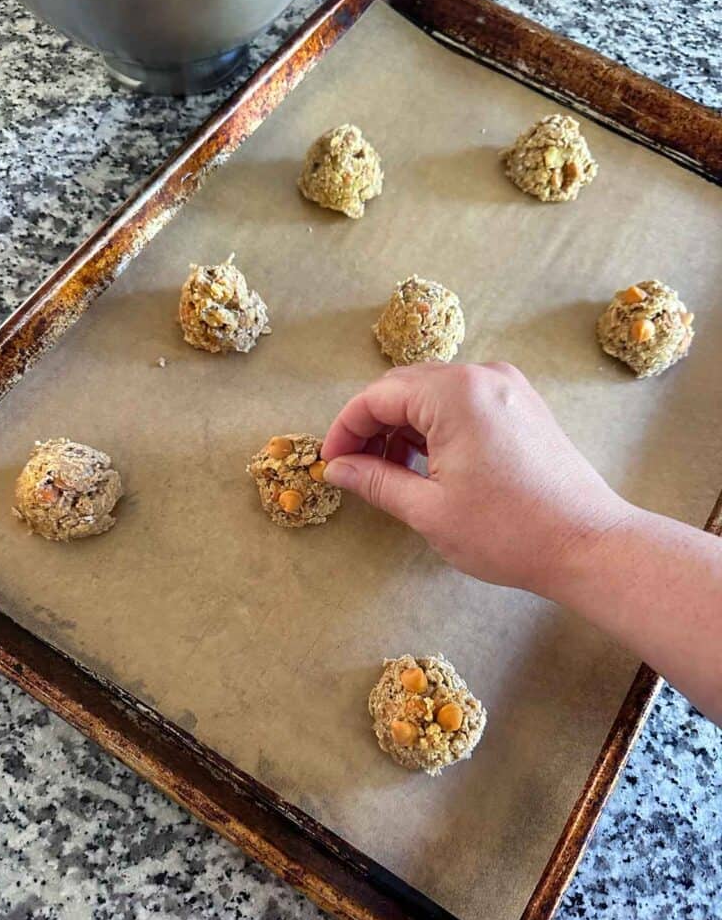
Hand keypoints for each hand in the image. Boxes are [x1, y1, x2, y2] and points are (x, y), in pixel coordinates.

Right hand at [322, 362, 628, 595]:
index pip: (378, 396)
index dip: (346, 428)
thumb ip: (376, 481)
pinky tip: (427, 464)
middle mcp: (482, 376)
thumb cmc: (509, 531)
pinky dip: (436, 426)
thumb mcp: (429, 510)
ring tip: (388, 472)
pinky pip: (464, 402)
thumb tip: (337, 469)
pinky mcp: (522, 404)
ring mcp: (507, 387)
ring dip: (403, 427)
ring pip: (434, 394)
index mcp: (455, 394)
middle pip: (405, 387)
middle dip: (372, 426)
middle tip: (353, 467)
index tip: (331, 462)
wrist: (588, 543)